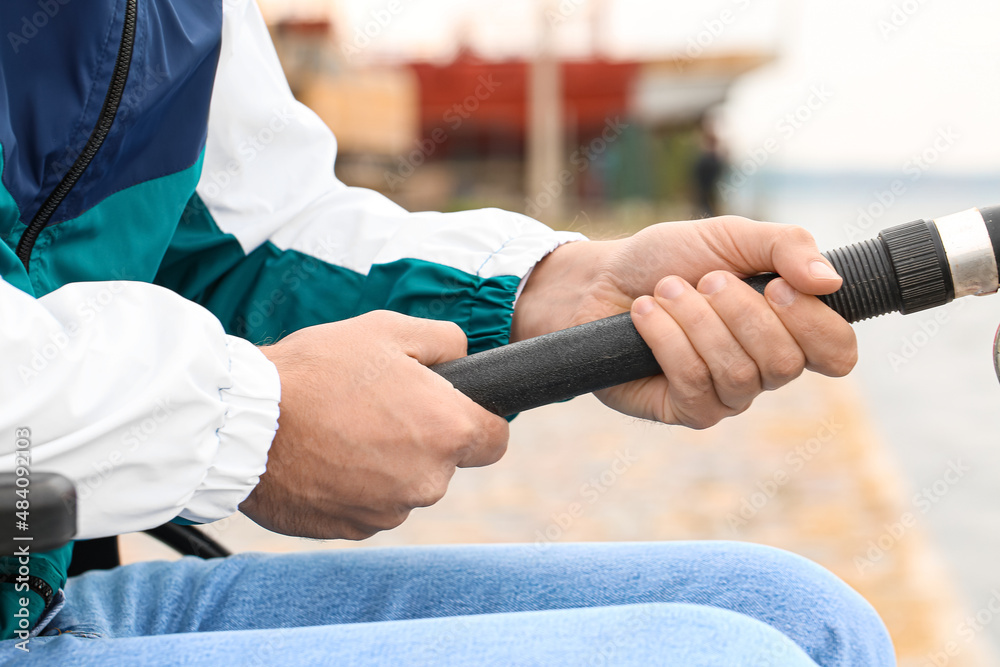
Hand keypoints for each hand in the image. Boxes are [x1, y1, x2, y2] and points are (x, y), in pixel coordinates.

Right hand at [242, 311, 508, 538]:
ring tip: (340, 429)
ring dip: (386, 464)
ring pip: (406, 486)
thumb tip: (463, 355)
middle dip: (422, 439)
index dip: (477, 421)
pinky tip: (323, 456)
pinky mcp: (353, 530)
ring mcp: (389, 511)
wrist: (244, 422)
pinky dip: (354, 486)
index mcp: (447, 430)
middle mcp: (428, 480)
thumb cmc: (317, 370)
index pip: (496, 440)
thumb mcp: (386, 329)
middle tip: (376, 407)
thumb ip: (444, 341)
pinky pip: (369, 506)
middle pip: (446, 463)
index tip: (450, 410)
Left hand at [512, 216, 856, 427]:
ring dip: (696, 321)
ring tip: (666, 291)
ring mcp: (726, 395)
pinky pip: (692, 382)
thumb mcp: (730, 236)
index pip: (837, 352)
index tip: (775, 285)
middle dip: (739, 312)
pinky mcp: (684, 408)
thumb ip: (787, 246)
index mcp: (789, 328)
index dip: (813, 323)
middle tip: (705, 280)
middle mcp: (764, 369)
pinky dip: (666, 338)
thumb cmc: (670, 259)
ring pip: (736, 373)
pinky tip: (646, 314)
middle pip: (785, 363)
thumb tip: (831, 281)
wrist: (602, 279)